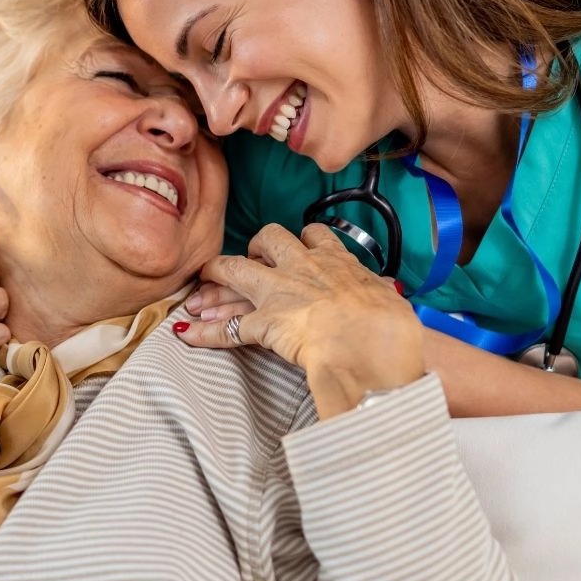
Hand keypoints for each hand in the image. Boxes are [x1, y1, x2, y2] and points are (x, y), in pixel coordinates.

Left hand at [176, 223, 424, 418]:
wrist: (371, 342)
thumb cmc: (389, 327)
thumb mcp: (392, 304)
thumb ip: (383, 295)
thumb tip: (390, 294)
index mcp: (340, 264)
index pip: (317, 238)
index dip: (303, 241)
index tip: (298, 247)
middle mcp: (305, 268)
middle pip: (270, 238)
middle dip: (255, 247)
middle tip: (247, 261)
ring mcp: (280, 291)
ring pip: (235, 270)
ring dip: (216, 279)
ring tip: (201, 291)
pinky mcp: (263, 321)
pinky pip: (226, 327)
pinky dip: (205, 332)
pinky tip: (188, 334)